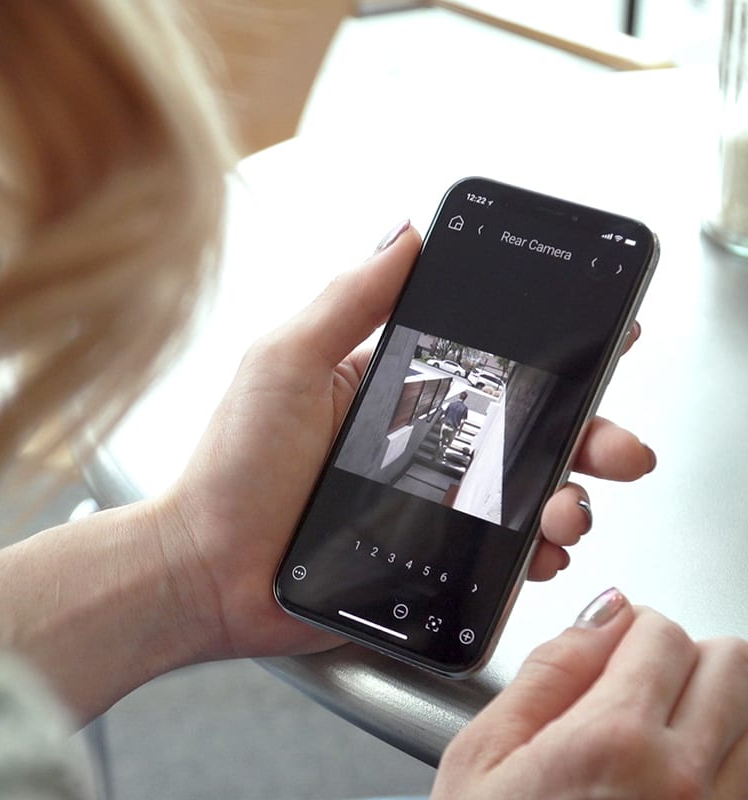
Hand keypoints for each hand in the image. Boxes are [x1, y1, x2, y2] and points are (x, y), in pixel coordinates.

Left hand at [160, 222, 656, 660]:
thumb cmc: (233, 466)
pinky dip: (533, 556)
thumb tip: (404, 233)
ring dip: (570, 499)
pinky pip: (499, 555)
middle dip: (588, 434)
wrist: (208, 568)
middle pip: (527, 431)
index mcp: (397, 387)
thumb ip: (346, 300)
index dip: (553, 353)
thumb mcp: (284, 362)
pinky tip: (541, 553)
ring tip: (569, 511)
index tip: (606, 342)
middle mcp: (422, 441)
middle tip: (618, 446)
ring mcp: (430, 502)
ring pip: (526, 494)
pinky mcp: (429, 557)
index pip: (490, 360)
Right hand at [432, 590, 747, 798]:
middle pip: (732, 662)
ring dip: (717, 707)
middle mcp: (684, 782)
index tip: (612, 650)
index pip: (662, 631)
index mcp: (612, 741)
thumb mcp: (485, 755)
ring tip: (665, 733)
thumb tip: (605, 612)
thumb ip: (550, 670)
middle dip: (684, 658)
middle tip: (641, 687)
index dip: (631, 629)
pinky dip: (732, 754)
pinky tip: (686, 772)